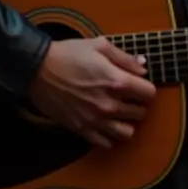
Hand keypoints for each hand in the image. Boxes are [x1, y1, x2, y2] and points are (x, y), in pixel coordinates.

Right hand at [27, 37, 155, 148]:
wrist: (38, 69)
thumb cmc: (69, 53)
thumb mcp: (99, 45)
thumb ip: (124, 57)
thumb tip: (143, 66)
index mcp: (117, 82)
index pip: (149, 93)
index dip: (145, 87)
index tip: (137, 83)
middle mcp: (109, 105)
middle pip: (140, 113)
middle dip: (137, 103)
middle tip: (126, 95)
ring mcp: (96, 120)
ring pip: (127, 133)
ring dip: (126, 122)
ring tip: (118, 111)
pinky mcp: (82, 129)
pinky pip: (105, 142)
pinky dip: (108, 135)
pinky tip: (104, 123)